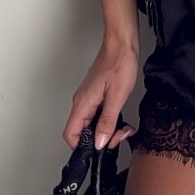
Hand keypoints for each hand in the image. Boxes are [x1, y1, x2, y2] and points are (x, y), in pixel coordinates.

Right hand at [65, 33, 138, 151]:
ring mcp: (88, 99)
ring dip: (108, 130)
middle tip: (119, 136)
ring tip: (124, 128)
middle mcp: (82, 102)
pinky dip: (111, 121)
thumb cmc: (119, 64)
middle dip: (102, 139)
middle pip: (83, 132)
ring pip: (92, 124)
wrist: (122, 44)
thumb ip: (107, 122)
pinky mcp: (96, 96)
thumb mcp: (117, 97)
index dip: (82, 147)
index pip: (71, 134)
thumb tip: (99, 143)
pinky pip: (99, 115)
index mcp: (83, 104)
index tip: (100, 150)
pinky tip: (122, 119)